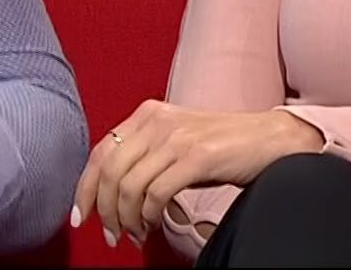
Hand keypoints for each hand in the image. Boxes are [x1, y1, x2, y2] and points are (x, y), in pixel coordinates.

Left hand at [71, 99, 321, 246]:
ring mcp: (177, 138)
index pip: (101, 152)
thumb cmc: (224, 146)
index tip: (79, 216)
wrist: (271, 139)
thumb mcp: (177, 141)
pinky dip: (148, 217)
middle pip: (110, 171)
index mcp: (148, 114)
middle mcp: (157, 120)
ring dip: (126, 219)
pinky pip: (156, 193)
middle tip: (110, 235)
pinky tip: (153, 227)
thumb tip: (113, 192)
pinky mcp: (197, 156)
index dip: (84, 187)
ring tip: (134, 235)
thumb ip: (146, 154)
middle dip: (103, 210)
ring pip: (130, 186)